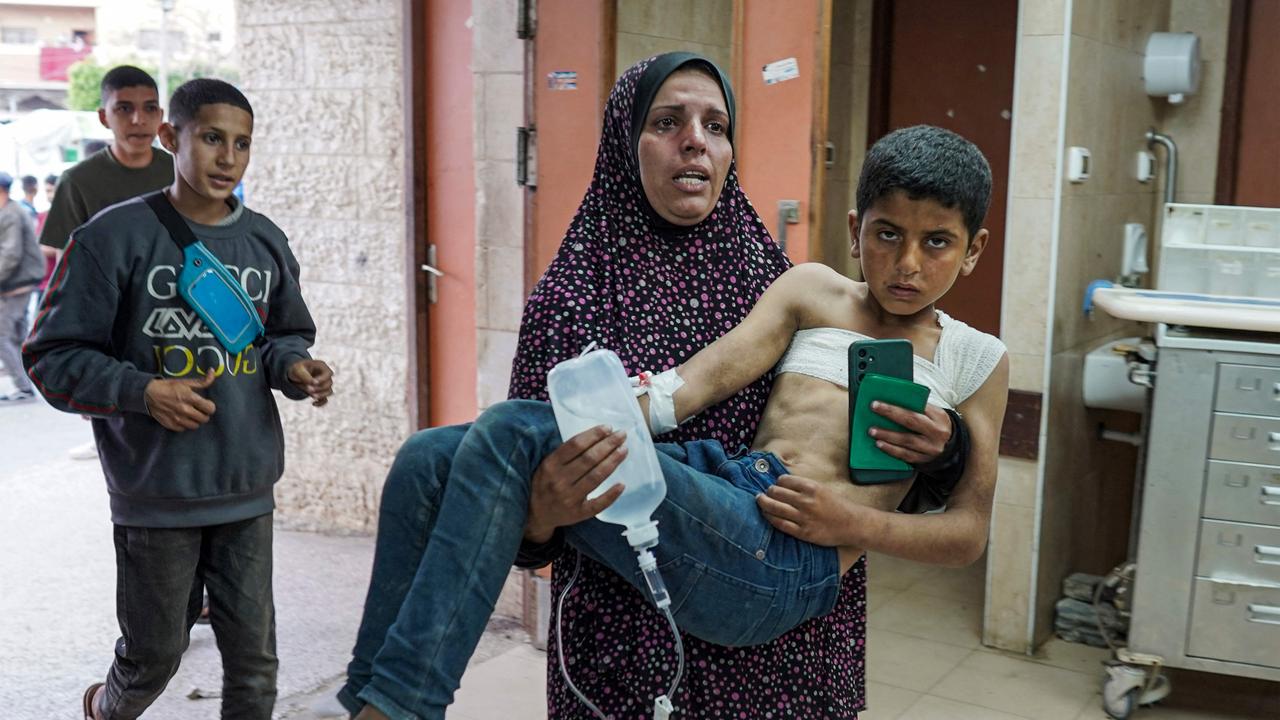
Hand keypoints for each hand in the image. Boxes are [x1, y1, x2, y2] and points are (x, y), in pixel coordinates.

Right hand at [144, 370, 216, 431]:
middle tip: (199, 409)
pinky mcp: (170, 424)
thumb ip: (202, 381)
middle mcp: (184, 410)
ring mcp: (177, 418)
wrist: (147, 394)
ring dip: (195, 420)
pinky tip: (182, 418)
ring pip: (195, 425)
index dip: (210, 406)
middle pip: (204, 419)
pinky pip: (183, 429)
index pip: (210, 408)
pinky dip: (184, 424)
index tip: (206, 404)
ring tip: (191, 414)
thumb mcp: (185, 382)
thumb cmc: (168, 387)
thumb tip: (212, 372)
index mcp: (189, 397)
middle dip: (204, 414)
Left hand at [288, 359, 333, 405]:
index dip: (323, 379)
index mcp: (321, 366)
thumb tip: (313, 383)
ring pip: (329, 391)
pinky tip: (313, 403)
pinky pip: (325, 399)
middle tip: (309, 389)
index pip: (328, 373)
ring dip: (322, 395)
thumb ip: (305, 376)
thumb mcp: (298, 370)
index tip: (314, 383)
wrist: (294, 374)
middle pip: (329, 383)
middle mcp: (325, 375)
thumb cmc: (296, 369)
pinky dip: (320, 402)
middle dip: (320, 388)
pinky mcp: (321, 392)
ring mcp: (324, 384)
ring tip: (312, 396)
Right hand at [524, 426, 627, 543]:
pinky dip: (611, 494)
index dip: (593, 435)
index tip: (608, 428)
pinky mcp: (578, 514)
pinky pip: (598, 504)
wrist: (535, 514)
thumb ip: (565, 453)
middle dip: (608, 445)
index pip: (575, 445)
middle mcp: (559, 481)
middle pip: (589, 459)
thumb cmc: (544, 483)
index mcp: (550, 465)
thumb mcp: (546, 465)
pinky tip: (622, 484)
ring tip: (624, 450)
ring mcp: (569, 498)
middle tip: (622, 435)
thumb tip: (596, 436)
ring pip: (596, 477)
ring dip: (612, 462)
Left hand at [756, 474, 854, 546]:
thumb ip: (804, 486)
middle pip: (776, 493)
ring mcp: (803, 517)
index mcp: (811, 487)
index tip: (777, 485)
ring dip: (764, 503)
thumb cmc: (838, 505)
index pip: (784, 480)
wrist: (852, 524)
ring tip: (760, 501)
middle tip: (765, 493)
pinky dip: (770, 518)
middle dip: (768, 492)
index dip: (778, 482)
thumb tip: (783, 483)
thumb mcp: (822, 488)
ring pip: (775, 508)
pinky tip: (766, 515)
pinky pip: (780, 524)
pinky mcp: (803, 532)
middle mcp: (806, 501)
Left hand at [868, 400, 952, 465]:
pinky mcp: (924, 459)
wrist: (952, 446)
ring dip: (888, 436)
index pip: (917, 408)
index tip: (879, 402)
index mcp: (938, 417)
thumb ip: (918, 407)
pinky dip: (892, 450)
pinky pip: (906, 455)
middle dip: (891, 414)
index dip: (897, 405)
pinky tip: (881, 445)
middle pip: (911, 422)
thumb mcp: (934, 413)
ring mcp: (931, 448)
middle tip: (874, 410)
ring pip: (907, 441)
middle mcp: (936, 433)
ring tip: (873, 431)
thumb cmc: (938, 425)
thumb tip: (895, 400)